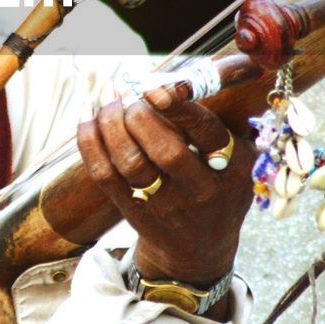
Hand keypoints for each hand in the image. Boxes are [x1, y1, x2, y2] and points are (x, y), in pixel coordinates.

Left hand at [76, 84, 253, 287]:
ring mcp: (164, 205)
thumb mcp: (236, 157)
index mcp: (232, 168)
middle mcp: (201, 190)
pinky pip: (105, 175)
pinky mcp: (133, 211)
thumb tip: (177, 74)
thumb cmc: (216, 185)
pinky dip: (90, 143)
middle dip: (142, 115)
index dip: (180, 107)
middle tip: (131, 94)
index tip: (156, 87)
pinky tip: (88, 119)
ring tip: (109, 100)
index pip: (207, 133)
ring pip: (131, 163)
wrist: (199, 249)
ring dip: (112, 124)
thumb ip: (215, 119)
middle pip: (166, 151)